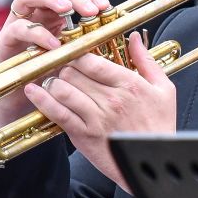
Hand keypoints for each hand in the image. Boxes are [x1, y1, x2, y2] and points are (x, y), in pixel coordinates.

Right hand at [0, 0, 110, 127]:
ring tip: (68, 11)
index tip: (106, 5)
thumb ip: (93, 41)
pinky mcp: (5, 40)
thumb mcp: (78, 55)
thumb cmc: (55, 77)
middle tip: (92, 10)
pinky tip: (55, 44)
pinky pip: (18, 28)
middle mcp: (36, 12)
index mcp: (55, 12)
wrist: (26, 103)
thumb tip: (126, 34)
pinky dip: (37, 33)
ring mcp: (18, 23)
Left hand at [22, 32, 178, 192]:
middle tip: (60, 66)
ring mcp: (95, 117)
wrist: (153, 161)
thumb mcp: (164, 89)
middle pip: (72, 72)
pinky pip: (57, 112)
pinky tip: (33, 91)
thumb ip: (146, 60)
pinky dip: (41, 100)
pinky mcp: (83, 134)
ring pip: (61, 88)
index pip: (91, 60)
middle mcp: (110, 99)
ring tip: (53, 79)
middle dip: (63, 66)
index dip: (76, 53)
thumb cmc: (160, 125)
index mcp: (129, 84)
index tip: (72, 52)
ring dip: (53, 81)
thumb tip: (136, 37)